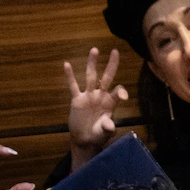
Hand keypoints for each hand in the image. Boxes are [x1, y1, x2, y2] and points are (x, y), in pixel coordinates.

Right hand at [66, 47, 129, 168]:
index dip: (121, 91)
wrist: (85, 139)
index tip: (122, 95)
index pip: (117, 92)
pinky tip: (67, 64)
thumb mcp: (104, 133)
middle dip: (111, 65)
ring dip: (92, 63)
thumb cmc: (98, 136)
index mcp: (110, 103)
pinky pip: (73, 86)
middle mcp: (101, 96)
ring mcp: (89, 96)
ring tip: (94, 49)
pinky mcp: (77, 100)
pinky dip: (70, 76)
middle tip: (115, 51)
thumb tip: (110, 125)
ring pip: (91, 77)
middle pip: (107, 77)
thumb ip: (107, 128)